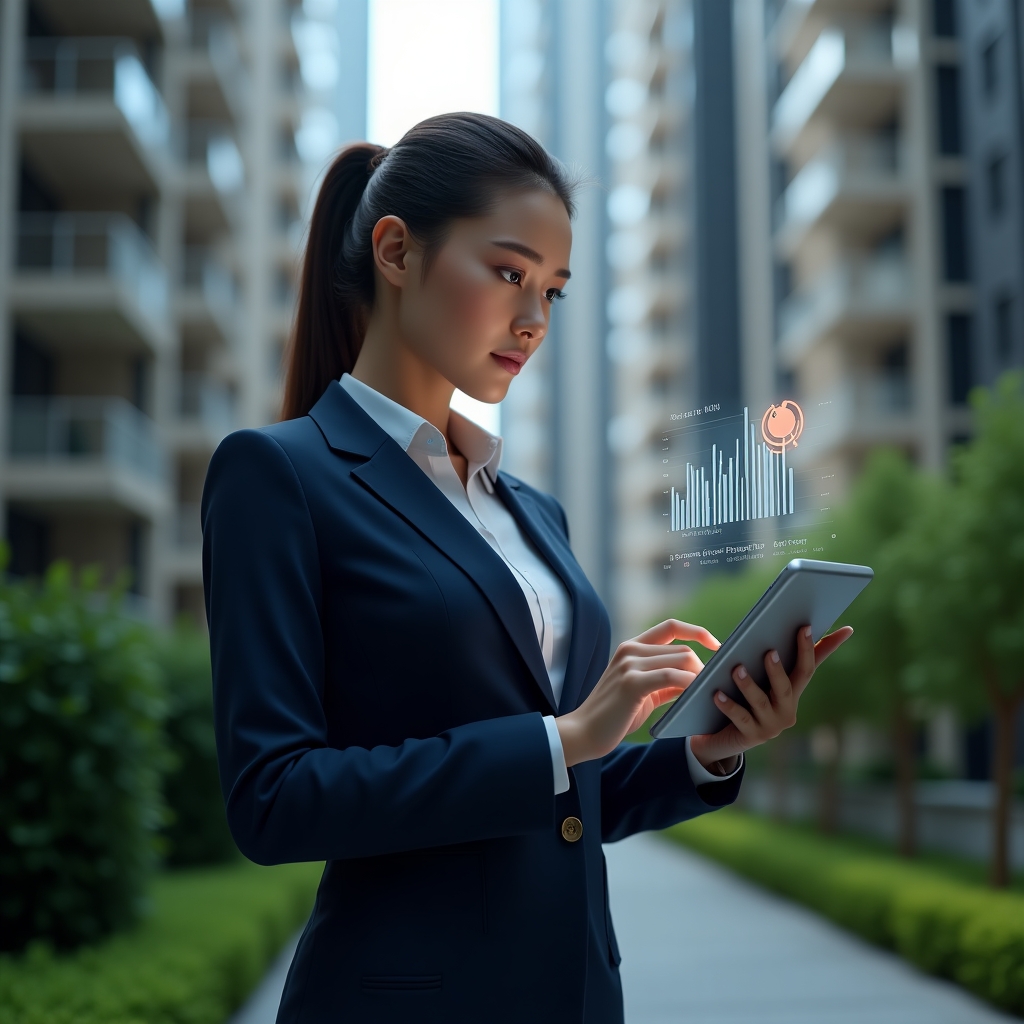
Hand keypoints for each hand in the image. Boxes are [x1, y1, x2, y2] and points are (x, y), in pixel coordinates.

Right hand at [556, 619, 719, 767]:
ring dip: (699, 676)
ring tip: (705, 693)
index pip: (671, 626)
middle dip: (702, 667)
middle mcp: (630, 650)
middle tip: (710, 687)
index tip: (716, 645)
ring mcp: (630, 664)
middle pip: (682, 648)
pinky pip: (673, 676)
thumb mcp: (643, 692)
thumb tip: (697, 677)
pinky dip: (689, 684)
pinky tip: (695, 695)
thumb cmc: (615, 715)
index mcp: (631, 647)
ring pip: (682, 658)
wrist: (584, 733)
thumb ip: (666, 680)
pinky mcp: (632, 683)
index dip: (698, 632)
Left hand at [689, 624, 852, 773]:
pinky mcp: (751, 736)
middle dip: (778, 669)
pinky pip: (739, 718)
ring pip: (761, 702)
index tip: (806, 626)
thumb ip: (772, 659)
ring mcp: (770, 726)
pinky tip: (717, 694)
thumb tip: (787, 627)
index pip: (806, 669)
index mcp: (792, 693)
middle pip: (786, 687)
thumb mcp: (760, 679)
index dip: (809, 648)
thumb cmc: (744, 700)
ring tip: (737, 669)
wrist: (722, 738)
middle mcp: (786, 711)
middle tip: (770, 652)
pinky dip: (729, 705)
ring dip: (749, 684)